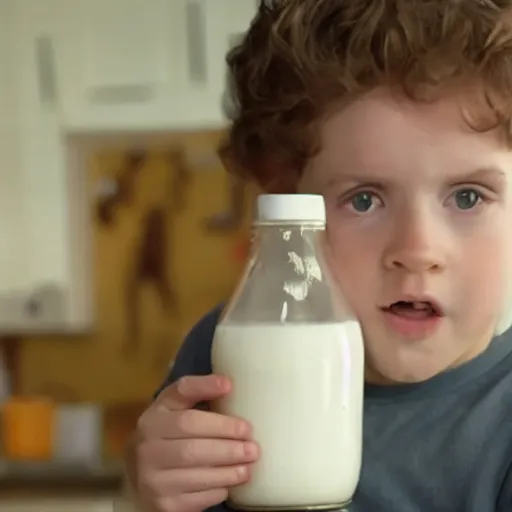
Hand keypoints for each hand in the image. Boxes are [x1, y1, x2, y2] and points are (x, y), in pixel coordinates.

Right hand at [125, 374, 258, 511]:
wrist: (141, 470)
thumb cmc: (168, 430)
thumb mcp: (175, 404)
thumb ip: (197, 390)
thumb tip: (227, 382)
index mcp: (153, 419)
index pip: (186, 418)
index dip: (216, 417)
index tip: (241, 415)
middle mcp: (146, 449)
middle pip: (192, 449)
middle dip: (228, 449)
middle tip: (253, 448)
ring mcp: (152, 480)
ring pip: (196, 476)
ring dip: (228, 472)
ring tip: (249, 466)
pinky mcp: (162, 504)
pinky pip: (196, 499)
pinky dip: (218, 490)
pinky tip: (231, 483)